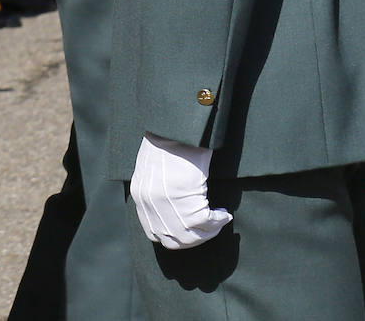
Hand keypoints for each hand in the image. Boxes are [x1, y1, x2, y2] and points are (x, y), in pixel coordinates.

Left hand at [130, 134, 232, 249]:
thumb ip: (158, 189)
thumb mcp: (155, 167)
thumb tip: (174, 207)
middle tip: (208, 230)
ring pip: (190, 236)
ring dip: (208, 232)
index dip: (173, 236)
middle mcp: (150, 205)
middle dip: (194, 239)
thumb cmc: (170, 139)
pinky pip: (206, 222)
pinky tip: (224, 214)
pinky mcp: (187, 200)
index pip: (154, 233)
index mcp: (140, 196)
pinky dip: (218, 221)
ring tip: (218, 221)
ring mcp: (168, 205)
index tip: (189, 231)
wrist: (176, 125)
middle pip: (173, 240)